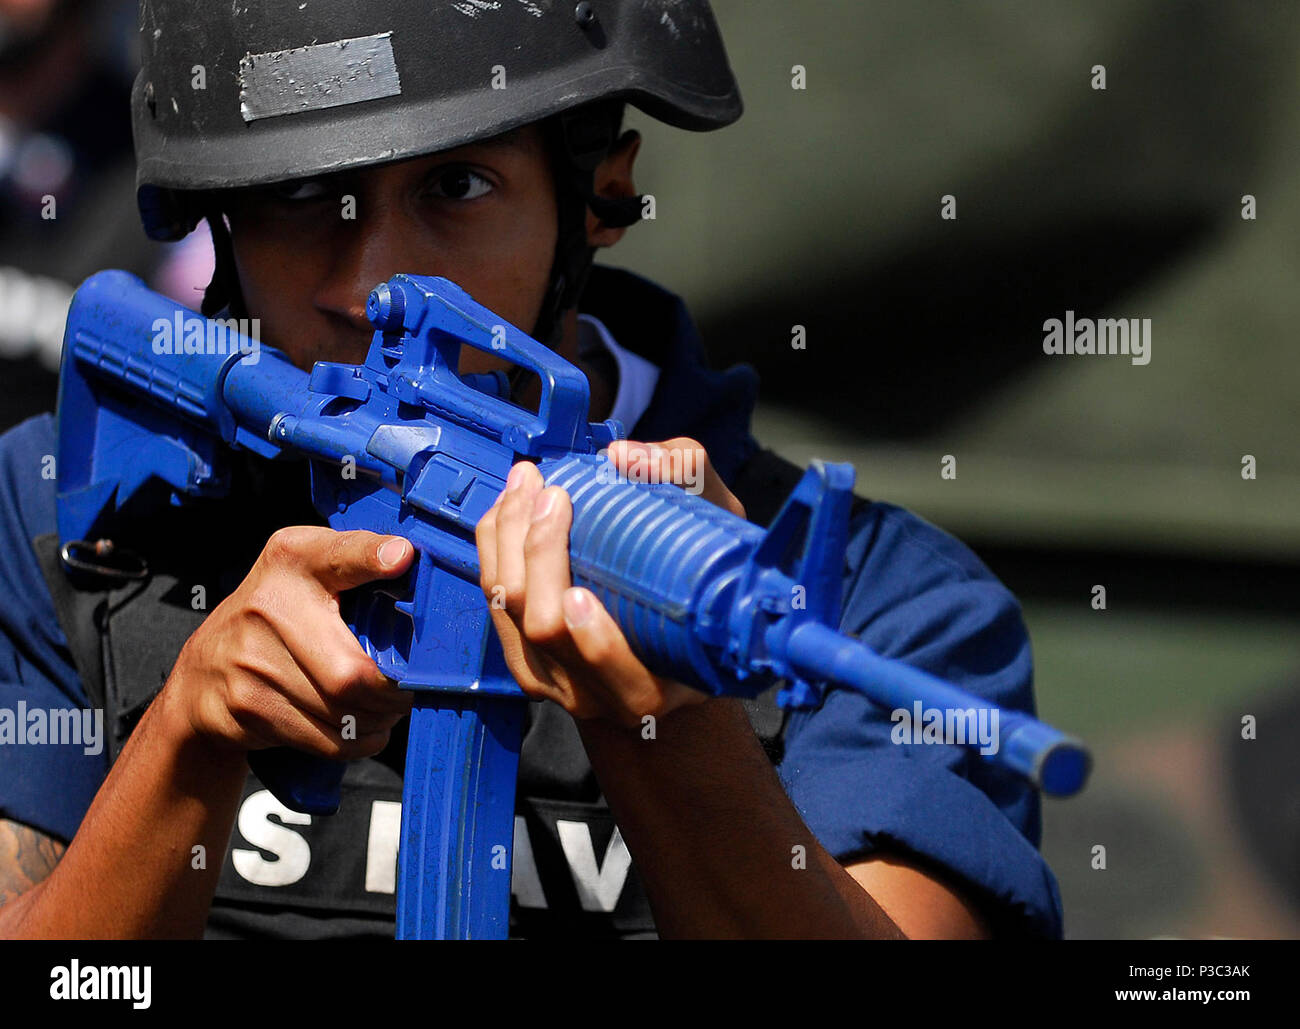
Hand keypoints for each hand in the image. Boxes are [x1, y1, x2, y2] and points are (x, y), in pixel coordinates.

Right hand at [162, 527, 415, 756]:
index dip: (370, 556)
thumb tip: (409, 558)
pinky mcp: (245, 709)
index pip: (338, 553)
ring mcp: (250, 662)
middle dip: (393, 694)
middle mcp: (267, 605)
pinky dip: (358, 740)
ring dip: (379, 719)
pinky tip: (364, 726)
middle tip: (410, 692)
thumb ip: (357, 561)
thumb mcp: (311, 572)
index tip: (402, 557)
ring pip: (342, 714)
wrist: (203, 675)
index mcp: (294, 560)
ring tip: (387, 708)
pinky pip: (324, 739)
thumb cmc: (278, 616)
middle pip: (351, 674)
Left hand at [475, 438, 745, 728]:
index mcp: (652, 689)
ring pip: (509, 608)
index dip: (596, 642)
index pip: (619, 677)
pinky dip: (493, 545)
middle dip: (539, 554)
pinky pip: (492, 597)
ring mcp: (551, 680)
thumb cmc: (701, 590)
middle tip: (553, 494)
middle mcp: (597, 696)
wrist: (670, 646)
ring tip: (527, 484)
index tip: (582, 595)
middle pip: (545, 628)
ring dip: (508, 538)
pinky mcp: (522, 656)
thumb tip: (625, 458)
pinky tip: (508, 507)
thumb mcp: (720, 540)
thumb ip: (687, 485)